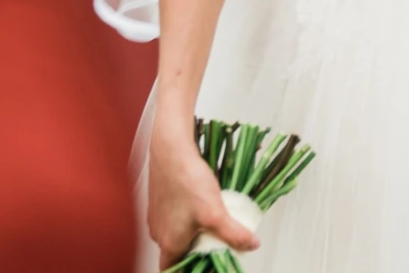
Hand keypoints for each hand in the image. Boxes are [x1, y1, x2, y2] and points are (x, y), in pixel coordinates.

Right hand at [147, 109, 257, 263]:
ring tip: (212, 223)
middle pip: (177, 253)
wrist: (171, 148)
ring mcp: (157, 216)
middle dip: (197, 250)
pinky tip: (201, 205)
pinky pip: (174, 218)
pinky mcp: (160, 201)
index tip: (207, 264)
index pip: (174, 270)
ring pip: (176, 234)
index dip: (191, 270)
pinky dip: (188, 217)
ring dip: (193, 233)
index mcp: (169, 243)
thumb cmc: (187, 180)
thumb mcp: (215, 212)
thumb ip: (234, 233)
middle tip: (216, 243)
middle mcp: (159, 233)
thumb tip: (251, 245)